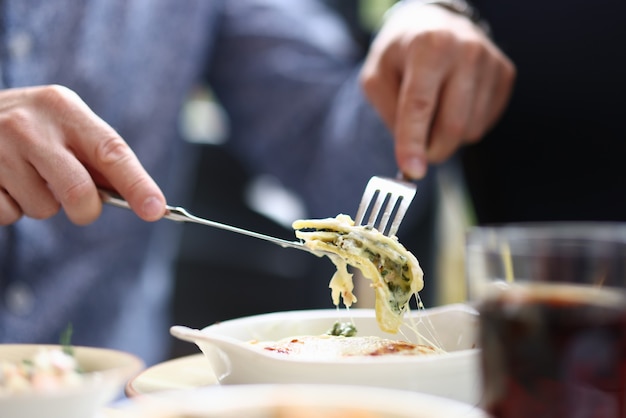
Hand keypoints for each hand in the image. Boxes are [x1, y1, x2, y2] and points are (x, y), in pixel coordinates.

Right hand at [0, 85, 165, 224]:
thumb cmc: (30, 128)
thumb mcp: (62, 123)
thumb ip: (95, 156)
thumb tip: (140, 198)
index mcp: (63, 108)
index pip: (111, 151)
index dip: (137, 184)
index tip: (156, 209)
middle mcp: (29, 125)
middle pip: (78, 192)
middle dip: (86, 210)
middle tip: (80, 205)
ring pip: (43, 209)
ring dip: (43, 205)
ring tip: (27, 177)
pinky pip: (10, 215)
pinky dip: (13, 209)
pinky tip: (4, 183)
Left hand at [360, 3, 515, 178]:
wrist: (435, 24)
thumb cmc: (401, 54)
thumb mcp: (376, 77)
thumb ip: (388, 114)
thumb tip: (411, 156)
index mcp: (429, 46)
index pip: (420, 105)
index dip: (413, 142)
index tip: (412, 170)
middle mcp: (466, 51)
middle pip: (452, 125)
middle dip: (432, 149)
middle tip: (418, 150)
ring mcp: (491, 63)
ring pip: (470, 130)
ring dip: (446, 137)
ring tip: (434, 109)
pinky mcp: (505, 75)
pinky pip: (484, 124)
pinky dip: (464, 126)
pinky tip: (453, 103)